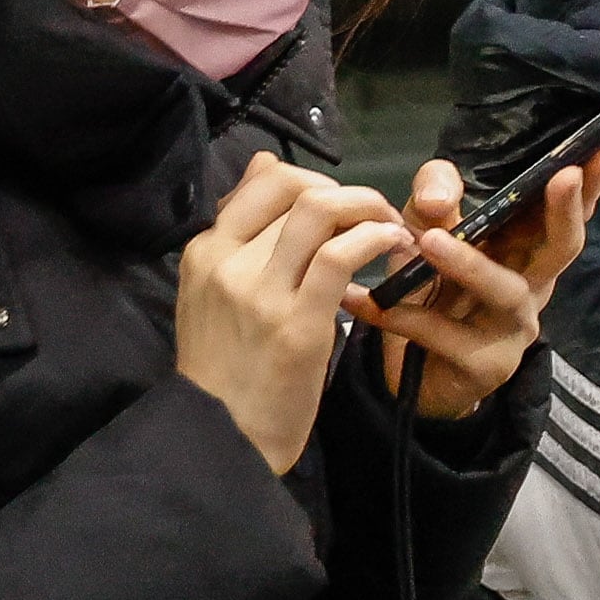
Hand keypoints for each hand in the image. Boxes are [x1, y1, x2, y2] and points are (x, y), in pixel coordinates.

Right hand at [176, 152, 408, 473]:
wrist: (222, 435)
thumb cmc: (225, 368)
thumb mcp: (214, 291)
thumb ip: (241, 232)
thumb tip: (266, 163)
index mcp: (206, 250)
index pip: (262, 180)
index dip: (312, 181)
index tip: (340, 207)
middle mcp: (228, 261)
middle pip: (294, 188)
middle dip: (345, 191)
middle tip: (376, 216)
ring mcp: (261, 290)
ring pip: (319, 210)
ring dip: (368, 207)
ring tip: (392, 230)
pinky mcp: (298, 322)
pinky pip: (342, 255)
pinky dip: (376, 239)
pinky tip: (393, 249)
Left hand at [364, 151, 599, 418]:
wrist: (409, 374)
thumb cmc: (428, 292)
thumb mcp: (424, 230)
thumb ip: (433, 198)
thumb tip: (436, 201)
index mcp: (525, 252)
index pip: (563, 216)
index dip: (587, 189)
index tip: (599, 152)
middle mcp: (532, 288)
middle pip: (562, 249)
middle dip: (565, 212)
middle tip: (563, 176)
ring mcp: (514, 330)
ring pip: (504, 291)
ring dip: (468, 263)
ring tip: (429, 241)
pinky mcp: (486, 366)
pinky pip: (445, 336)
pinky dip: (403, 315)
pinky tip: (364, 300)